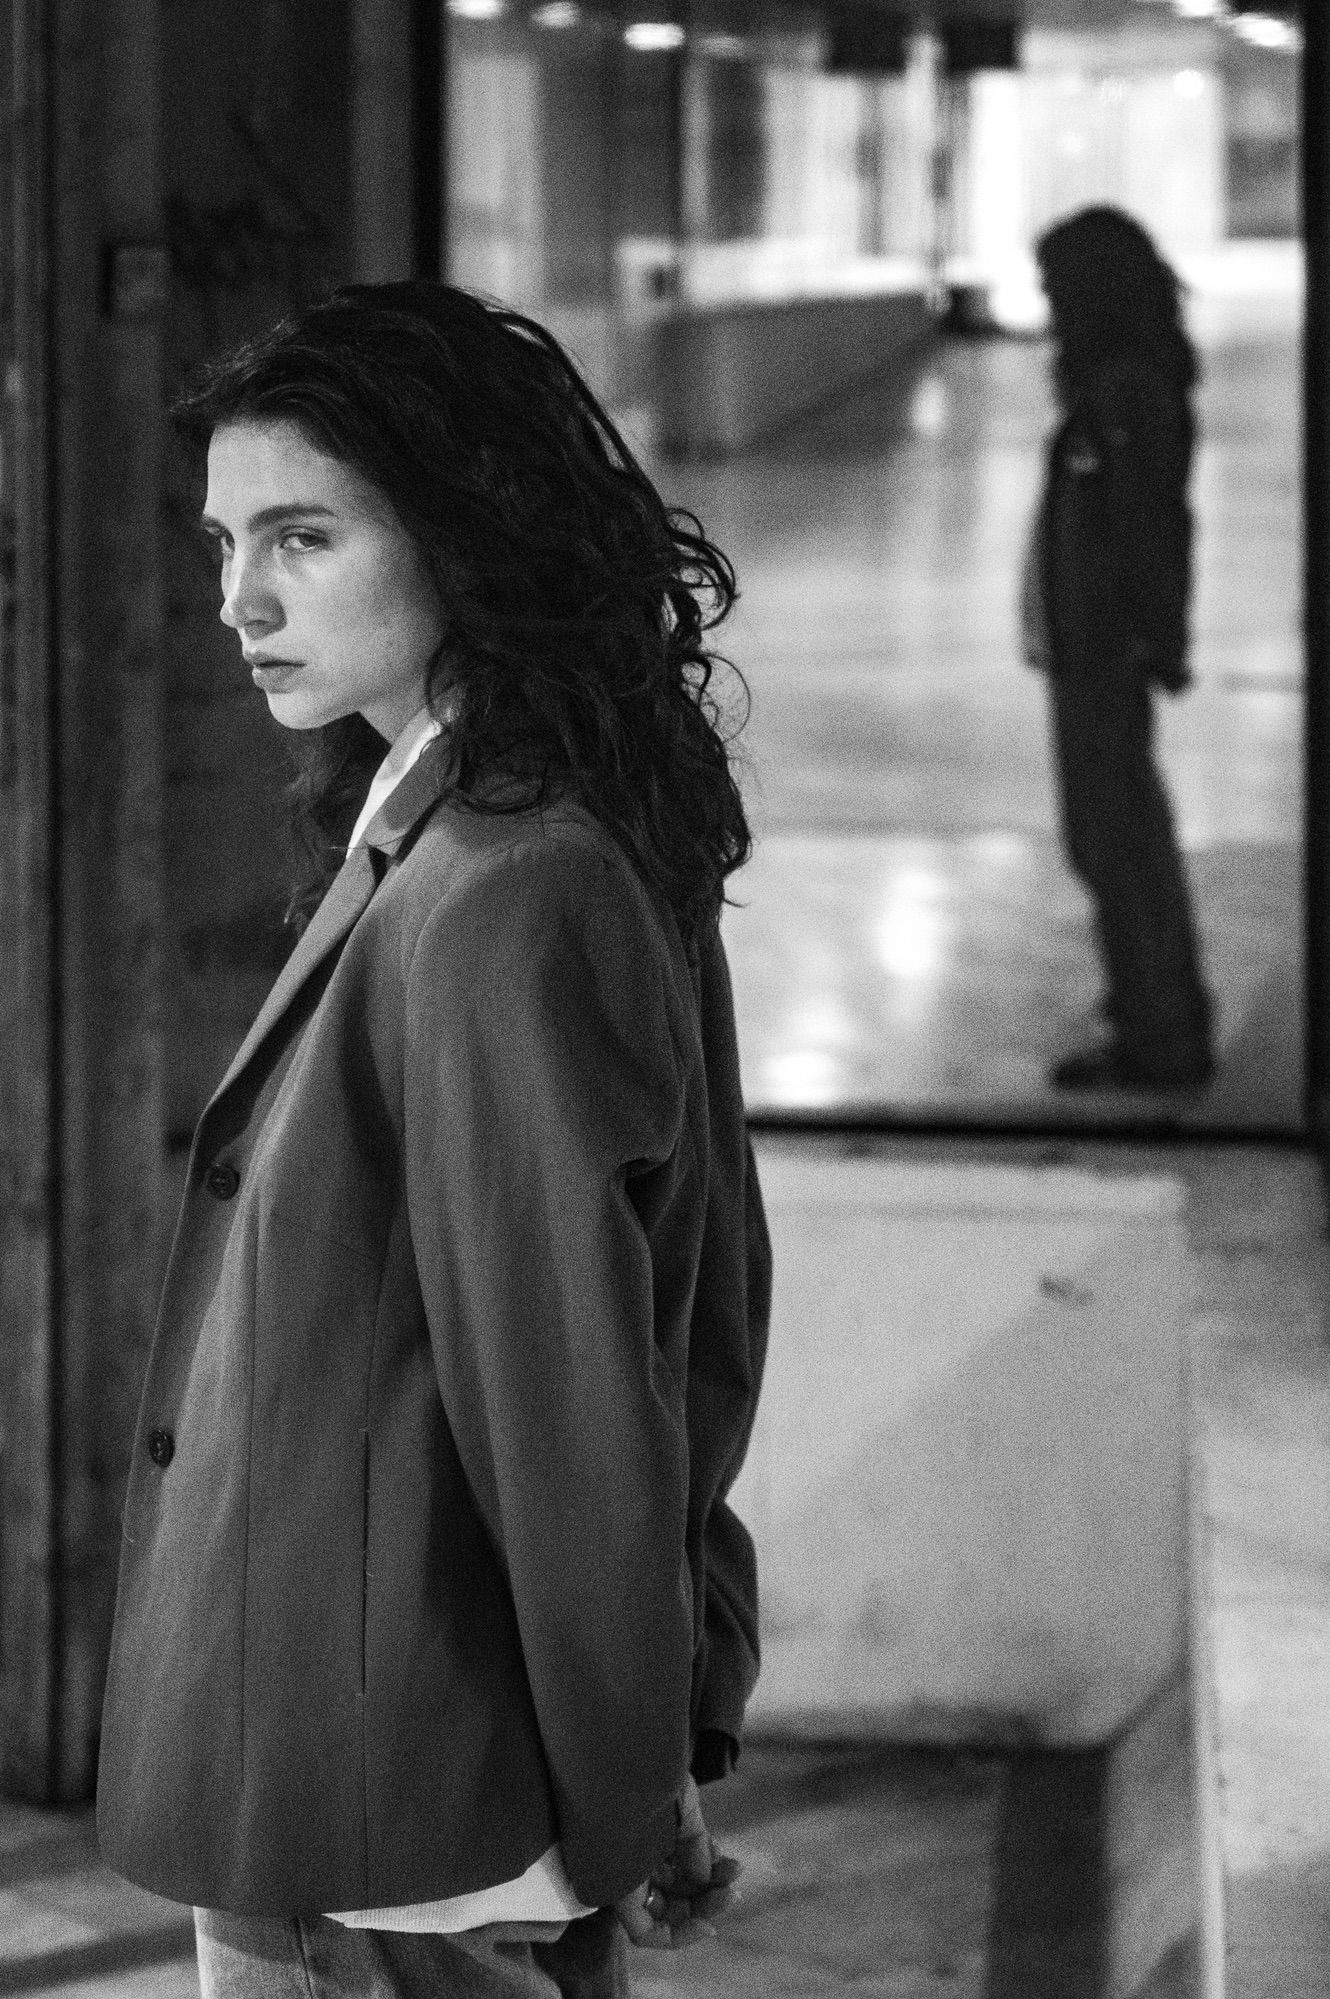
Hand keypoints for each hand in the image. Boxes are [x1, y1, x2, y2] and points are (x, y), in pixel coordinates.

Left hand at [614, 1775, 741, 1949]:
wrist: (621, 1762)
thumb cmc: (651, 1777)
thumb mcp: (684, 1809)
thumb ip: (695, 1845)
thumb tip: (703, 1879)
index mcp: (649, 1836)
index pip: (680, 1869)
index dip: (709, 1874)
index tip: (733, 1868)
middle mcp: (636, 1859)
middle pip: (676, 1894)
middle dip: (710, 1893)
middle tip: (734, 1886)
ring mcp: (626, 1878)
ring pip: (666, 1914)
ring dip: (702, 1911)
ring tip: (729, 1892)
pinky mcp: (616, 1896)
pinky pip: (644, 1932)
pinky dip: (676, 1937)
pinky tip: (707, 1925)